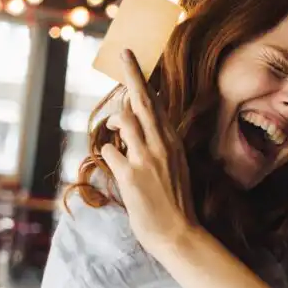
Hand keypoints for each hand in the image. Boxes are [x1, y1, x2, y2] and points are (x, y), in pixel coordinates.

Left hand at [100, 50, 195, 254]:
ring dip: (114, 122)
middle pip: (142, 101)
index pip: (156, 104)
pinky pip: (109, 151)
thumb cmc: (173, 202)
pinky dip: (108, 155)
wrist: (178, 233)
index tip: (131, 58)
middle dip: (131, 75)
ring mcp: (146, 158)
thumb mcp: (172, 167)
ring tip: (114, 129)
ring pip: (124, 120)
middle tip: (124, 53)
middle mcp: (161, 144)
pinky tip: (116, 167)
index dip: (141, 80)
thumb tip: (132, 126)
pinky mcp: (131, 175)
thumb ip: (157, 145)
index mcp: (172, 141)